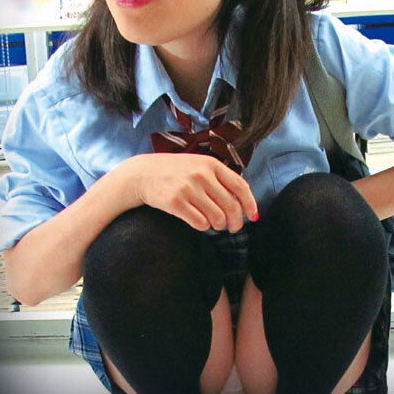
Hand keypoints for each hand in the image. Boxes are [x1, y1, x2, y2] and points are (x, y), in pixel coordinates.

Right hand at [117, 153, 258, 231]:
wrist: (141, 174)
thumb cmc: (174, 172)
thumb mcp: (198, 165)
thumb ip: (219, 178)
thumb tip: (242, 201)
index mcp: (211, 164)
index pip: (240, 186)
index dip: (249, 204)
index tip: (252, 216)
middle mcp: (201, 175)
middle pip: (231, 206)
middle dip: (235, 222)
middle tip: (232, 228)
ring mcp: (188, 188)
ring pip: (217, 217)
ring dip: (218, 225)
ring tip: (214, 225)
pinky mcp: (175, 202)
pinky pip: (200, 223)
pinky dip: (203, 227)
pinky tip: (199, 223)